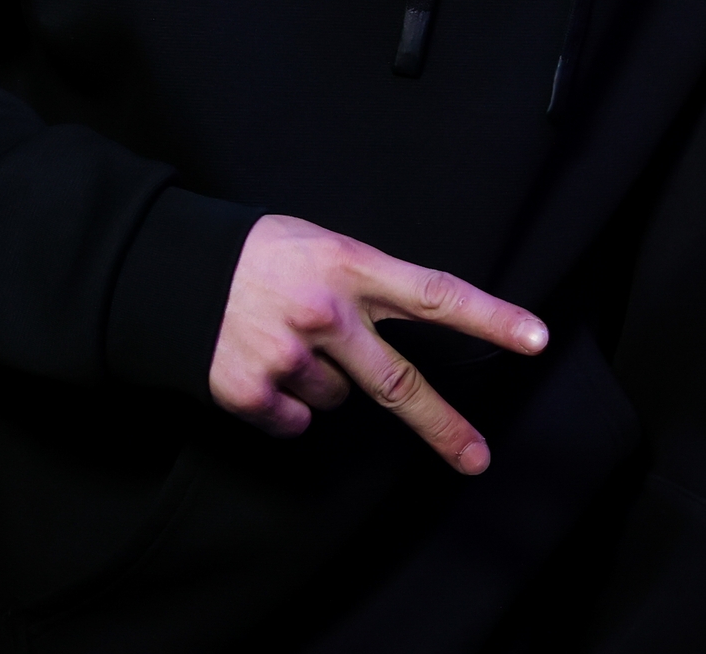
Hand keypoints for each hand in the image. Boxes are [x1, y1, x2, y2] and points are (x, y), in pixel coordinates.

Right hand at [209, 215, 546, 473]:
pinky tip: (260, 365)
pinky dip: (284, 404)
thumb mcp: (323, 246)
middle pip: (400, 382)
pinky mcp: (249, 390)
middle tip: (477, 458)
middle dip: (442, 425)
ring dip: (325, 381)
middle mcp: (326, 313)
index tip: (537, 339)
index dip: (490, 319)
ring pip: (339, 399)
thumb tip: (399, 342)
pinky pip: (294, 420)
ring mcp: (287, 354)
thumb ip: (367, 287)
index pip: (437, 294)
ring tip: (286, 339)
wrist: (168, 271)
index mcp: (351, 266)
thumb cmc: (259, 255)